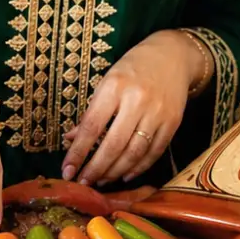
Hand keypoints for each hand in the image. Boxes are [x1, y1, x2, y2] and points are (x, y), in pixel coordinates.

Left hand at [61, 30, 212, 186]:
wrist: (173, 55)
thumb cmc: (133, 68)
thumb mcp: (107, 82)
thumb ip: (91, 112)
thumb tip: (71, 139)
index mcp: (114, 86)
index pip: (92, 126)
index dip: (78, 152)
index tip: (67, 170)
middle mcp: (136, 100)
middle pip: (113, 145)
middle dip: (95, 168)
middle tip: (83, 183)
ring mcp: (157, 112)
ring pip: (134, 153)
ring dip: (115, 171)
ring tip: (101, 180)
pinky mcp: (172, 122)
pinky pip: (154, 152)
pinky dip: (138, 167)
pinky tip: (124, 174)